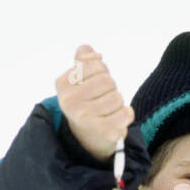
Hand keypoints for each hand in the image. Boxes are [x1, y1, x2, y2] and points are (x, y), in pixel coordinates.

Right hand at [54, 44, 134, 161]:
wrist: (86, 135)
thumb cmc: (85, 99)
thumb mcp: (79, 77)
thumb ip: (84, 59)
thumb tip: (92, 53)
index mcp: (63, 83)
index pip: (96, 65)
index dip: (101, 72)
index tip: (93, 84)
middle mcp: (69, 101)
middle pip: (108, 81)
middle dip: (110, 88)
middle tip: (102, 98)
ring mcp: (84, 118)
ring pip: (117, 97)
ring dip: (118, 102)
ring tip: (108, 109)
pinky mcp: (102, 131)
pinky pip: (125, 113)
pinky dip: (127, 113)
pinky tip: (119, 116)